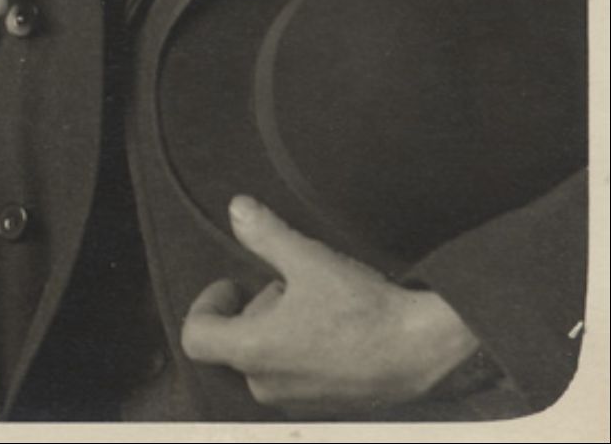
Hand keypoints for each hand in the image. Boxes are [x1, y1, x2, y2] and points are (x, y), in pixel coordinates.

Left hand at [181, 195, 478, 417]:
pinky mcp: (320, 407)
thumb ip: (264, 234)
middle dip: (252, 310)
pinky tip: (332, 326)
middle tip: (286, 284)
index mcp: (252, 351)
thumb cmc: (359, 308)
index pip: (195, 337)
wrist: (418, 351)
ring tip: (313, 303)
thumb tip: (236, 208)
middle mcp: (266, 384)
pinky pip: (291, 376)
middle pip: (233, 344)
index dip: (207, 305)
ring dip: (276, 329)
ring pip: (263, 360)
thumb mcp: (307, 259)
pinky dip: (298, 350)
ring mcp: (294, 401)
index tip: (233, 283)